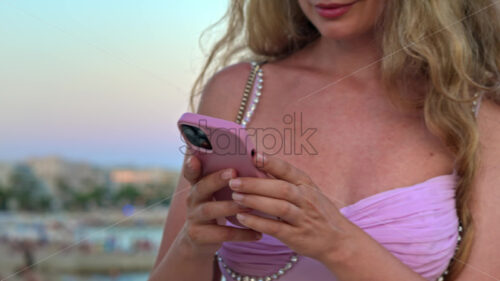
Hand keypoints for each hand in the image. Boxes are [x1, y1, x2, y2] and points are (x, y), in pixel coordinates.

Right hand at [178, 155, 261, 257]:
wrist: (198, 241)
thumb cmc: (215, 209)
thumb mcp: (214, 194)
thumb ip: (226, 180)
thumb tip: (255, 160)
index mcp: (198, 185)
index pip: (191, 172)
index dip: (191, 165)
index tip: (194, 158)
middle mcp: (192, 199)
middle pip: (201, 187)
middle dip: (216, 179)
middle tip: (233, 173)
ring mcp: (193, 218)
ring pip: (210, 210)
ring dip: (230, 206)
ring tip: (250, 206)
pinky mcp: (198, 236)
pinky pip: (221, 234)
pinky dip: (241, 234)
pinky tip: (257, 234)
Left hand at [228, 153, 358, 263]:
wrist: (339, 241)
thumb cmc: (317, 213)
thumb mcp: (308, 192)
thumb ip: (286, 180)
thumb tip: (258, 164)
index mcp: (307, 185)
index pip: (288, 170)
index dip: (271, 162)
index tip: (253, 155)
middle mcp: (306, 199)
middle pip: (280, 188)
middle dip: (255, 184)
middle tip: (234, 181)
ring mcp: (303, 218)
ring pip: (279, 206)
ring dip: (255, 201)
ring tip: (235, 197)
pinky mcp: (297, 236)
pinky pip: (276, 228)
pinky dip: (258, 222)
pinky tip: (243, 218)